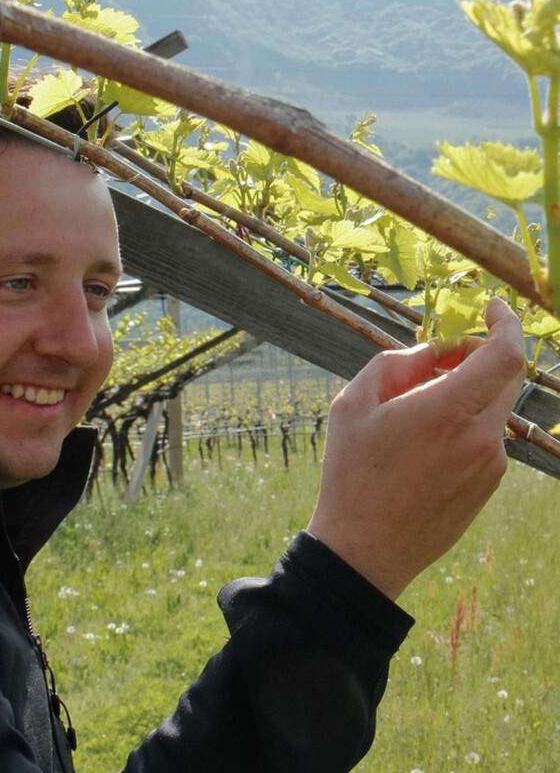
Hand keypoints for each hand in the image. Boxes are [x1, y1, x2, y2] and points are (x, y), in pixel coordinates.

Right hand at [307, 297, 526, 599]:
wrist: (364, 550)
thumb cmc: (351, 474)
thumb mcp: (352, 406)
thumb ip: (395, 364)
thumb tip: (431, 352)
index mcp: (447, 411)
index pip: (505, 354)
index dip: (506, 323)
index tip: (491, 307)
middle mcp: (480, 436)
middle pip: (505, 377)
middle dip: (480, 355)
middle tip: (441, 356)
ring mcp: (490, 465)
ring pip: (492, 408)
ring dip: (466, 393)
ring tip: (415, 411)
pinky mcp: (487, 486)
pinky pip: (485, 438)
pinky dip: (464, 424)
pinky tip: (421, 446)